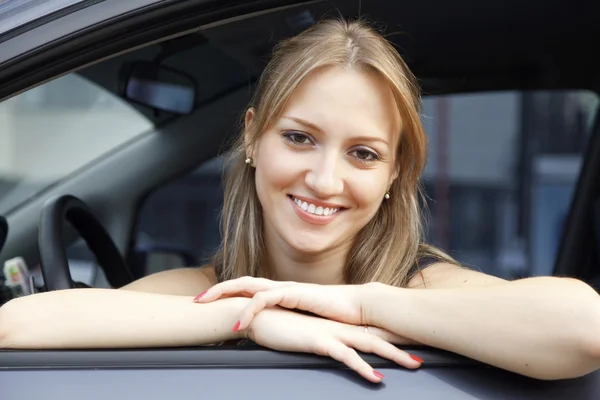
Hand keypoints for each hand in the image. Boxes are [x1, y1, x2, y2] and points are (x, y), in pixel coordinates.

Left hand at [195, 277, 366, 329]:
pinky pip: (265, 299)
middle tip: (195, 300)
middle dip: (216, 289)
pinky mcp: (294, 294)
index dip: (227, 294)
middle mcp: (279, 288)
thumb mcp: (303, 321)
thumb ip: (287, 323)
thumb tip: (272, 334)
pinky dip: (249, 309)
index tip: (208, 304)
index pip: (247, 289)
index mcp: (280, 293)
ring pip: (247, 285)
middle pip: (241, 282)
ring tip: (204, 305)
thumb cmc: (334, 317)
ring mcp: (286, 288)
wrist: (358, 308)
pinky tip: (239, 322)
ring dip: (224, 294)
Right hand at [245, 307, 421, 381]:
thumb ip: (321, 337)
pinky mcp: (319, 341)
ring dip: (393, 355)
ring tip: (414, 364)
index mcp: (338, 325)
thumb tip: (333, 345)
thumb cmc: (280, 324)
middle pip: (378, 336)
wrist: (259, 314)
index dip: (394, 336)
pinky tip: (376, 377)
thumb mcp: (305, 333)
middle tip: (426, 350)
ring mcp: (331, 333)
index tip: (414, 340)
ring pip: (369, 345)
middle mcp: (339, 327)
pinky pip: (345, 357)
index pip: (372, 330)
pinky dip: (363, 367)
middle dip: (403, 344)